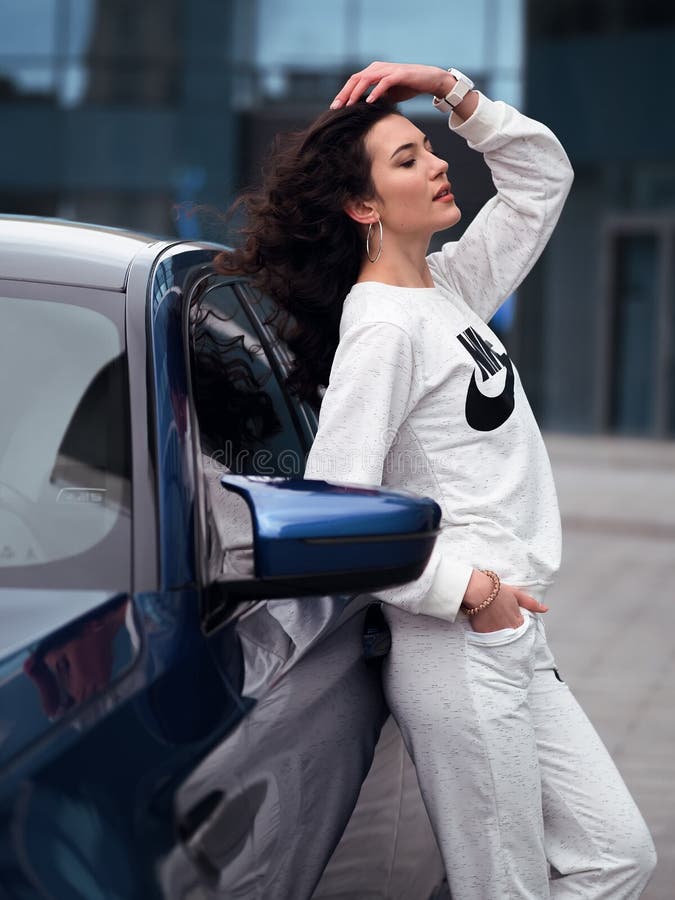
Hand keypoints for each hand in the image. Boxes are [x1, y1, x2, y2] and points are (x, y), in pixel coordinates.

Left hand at [330, 61, 453, 107]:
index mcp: (373, 71)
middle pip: (356, 78)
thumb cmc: (407, 87)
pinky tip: (370, 101)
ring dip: (357, 92)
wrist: (428, 80)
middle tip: (336, 107)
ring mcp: (388, 70)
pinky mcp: (399, 74)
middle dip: (345, 93)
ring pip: (367, 79)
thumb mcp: (387, 94)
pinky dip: (376, 91)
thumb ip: (374, 98)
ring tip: (350, 104)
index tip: (335, 107)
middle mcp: (378, 68)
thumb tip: (362, 110)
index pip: (354, 81)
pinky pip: (384, 82)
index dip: (343, 93)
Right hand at [463, 569, 548, 633]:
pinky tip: (486, 626)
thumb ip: (531, 603)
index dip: (518, 625)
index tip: (513, 621)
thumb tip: (545, 609)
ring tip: (494, 625)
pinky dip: (489, 634)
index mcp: (518, 620)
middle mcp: (509, 629)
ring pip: (502, 638)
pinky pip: (489, 638)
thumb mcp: (517, 594)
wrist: (478, 591)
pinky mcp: (485, 634)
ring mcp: (496, 632)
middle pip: (513, 635)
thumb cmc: (497, 590)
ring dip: (500, 634)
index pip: (523, 630)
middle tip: (501, 622)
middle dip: (510, 631)